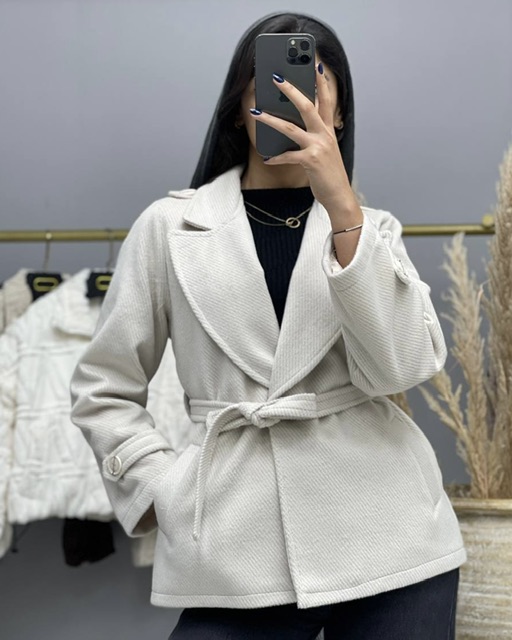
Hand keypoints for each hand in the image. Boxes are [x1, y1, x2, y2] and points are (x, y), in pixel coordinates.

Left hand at [249, 64, 356, 213]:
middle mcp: (325, 134)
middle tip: (276, 77)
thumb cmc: (328, 173)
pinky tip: (266, 158)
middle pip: (307, 105)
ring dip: (270, 119)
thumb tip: (292, 125)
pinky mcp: (311, 160)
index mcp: (329, 130)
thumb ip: (314, 136)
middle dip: (291, 90)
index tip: (315, 65)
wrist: (339, 195)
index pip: (327, 100)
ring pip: (290, 127)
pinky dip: (276, 157)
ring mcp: (318, 146)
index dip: (321, 82)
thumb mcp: (325, 150)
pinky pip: (288, 155)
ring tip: (256, 112)